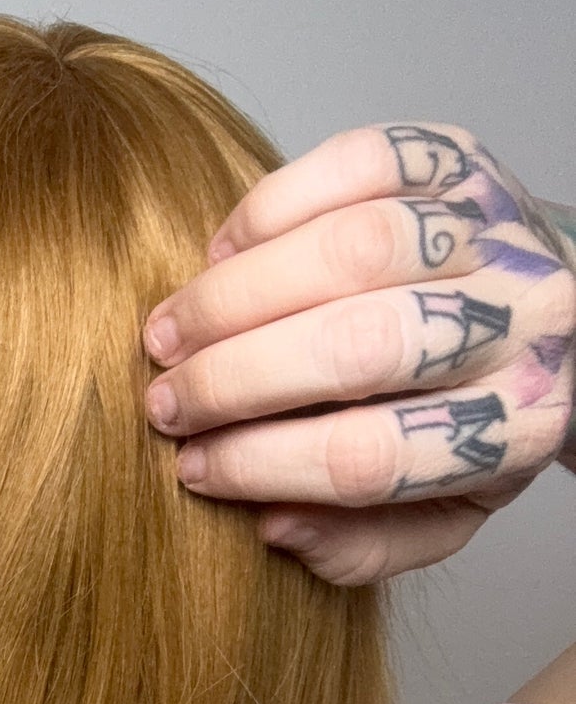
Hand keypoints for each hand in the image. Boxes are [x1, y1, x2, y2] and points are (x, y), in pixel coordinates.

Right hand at [139, 124, 575, 583]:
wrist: (547, 312)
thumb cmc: (465, 419)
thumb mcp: (438, 512)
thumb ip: (362, 544)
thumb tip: (272, 524)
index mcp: (517, 428)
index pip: (373, 456)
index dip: (262, 465)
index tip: (193, 469)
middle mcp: (524, 322)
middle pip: (363, 346)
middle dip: (235, 378)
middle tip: (166, 401)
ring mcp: (496, 229)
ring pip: (355, 249)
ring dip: (234, 295)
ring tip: (169, 332)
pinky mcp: (460, 158)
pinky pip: (358, 163)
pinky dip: (269, 207)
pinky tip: (221, 253)